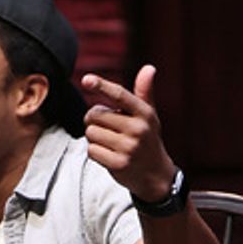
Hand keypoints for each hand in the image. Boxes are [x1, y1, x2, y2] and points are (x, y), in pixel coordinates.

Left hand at [81, 64, 175, 202]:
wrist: (155, 175)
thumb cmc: (147, 140)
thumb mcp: (149, 116)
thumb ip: (144, 92)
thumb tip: (149, 68)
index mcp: (144, 113)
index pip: (120, 95)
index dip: (102, 85)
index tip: (86, 79)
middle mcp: (138, 129)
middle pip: (96, 114)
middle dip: (94, 119)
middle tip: (106, 127)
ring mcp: (129, 148)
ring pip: (91, 133)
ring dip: (94, 137)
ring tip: (109, 142)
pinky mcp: (119, 165)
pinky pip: (92, 150)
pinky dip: (95, 152)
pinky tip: (108, 154)